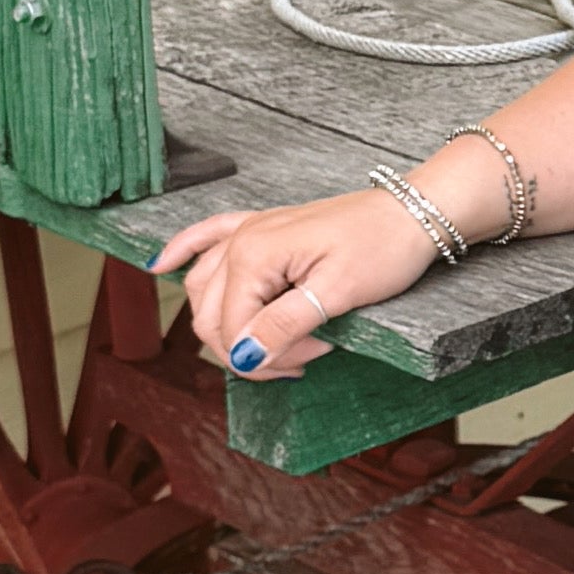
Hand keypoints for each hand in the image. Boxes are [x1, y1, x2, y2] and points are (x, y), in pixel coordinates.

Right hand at [153, 181, 441, 382]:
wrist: (412, 214)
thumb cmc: (382, 247)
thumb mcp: (338, 294)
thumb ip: (284, 326)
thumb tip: (244, 358)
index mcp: (254, 254)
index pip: (230, 328)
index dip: (265, 357)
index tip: (311, 357)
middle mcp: (240, 240)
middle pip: (209, 315)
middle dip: (249, 350)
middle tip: (298, 360)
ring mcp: (247, 231)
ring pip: (204, 290)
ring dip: (229, 326)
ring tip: (275, 344)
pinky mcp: (260, 228)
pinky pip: (206, 237)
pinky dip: (183, 252)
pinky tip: (161, 266)